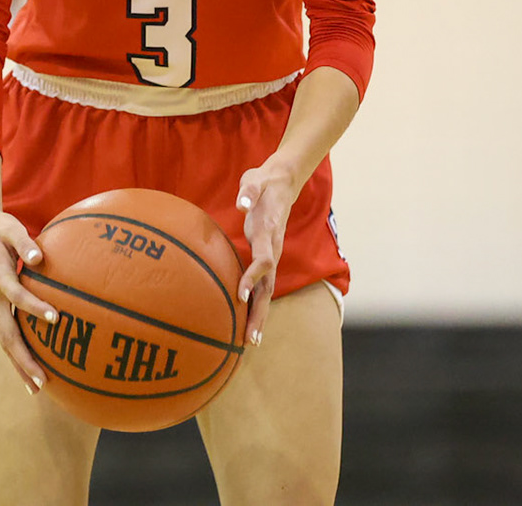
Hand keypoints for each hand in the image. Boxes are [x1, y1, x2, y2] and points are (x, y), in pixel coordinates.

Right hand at [0, 209, 59, 393]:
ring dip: (20, 364)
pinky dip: (17, 354)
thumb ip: (25, 243)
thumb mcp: (12, 229)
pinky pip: (6, 335)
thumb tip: (39, 258)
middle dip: (24, 360)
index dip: (35, 308)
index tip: (56, 318)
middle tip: (41, 382)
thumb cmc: (1, 228)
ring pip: (5, 341)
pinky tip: (30, 369)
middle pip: (7, 335)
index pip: (17, 297)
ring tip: (36, 387)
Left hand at [234, 156, 296, 345]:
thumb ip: (248, 192)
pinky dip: (256, 305)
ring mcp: (272, 256)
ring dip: (259, 315)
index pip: (263, 261)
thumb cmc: (263, 182)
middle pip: (268, 287)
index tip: (239, 295)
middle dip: (260, 312)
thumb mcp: (255, 180)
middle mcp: (274, 249)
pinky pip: (262, 286)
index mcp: (269, 234)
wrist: (282, 182)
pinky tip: (248, 323)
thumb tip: (241, 204)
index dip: (252, 278)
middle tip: (251, 339)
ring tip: (250, 341)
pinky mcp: (267, 257)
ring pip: (267, 291)